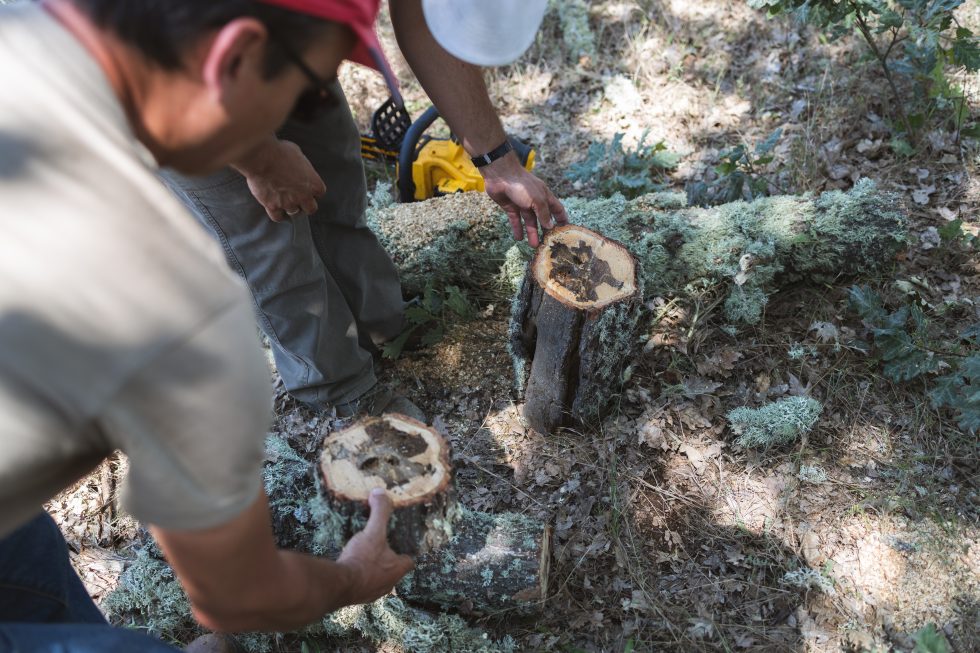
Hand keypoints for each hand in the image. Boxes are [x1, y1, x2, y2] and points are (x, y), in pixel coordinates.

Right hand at [234, 138, 325, 221]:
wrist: (262, 157)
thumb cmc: (280, 151)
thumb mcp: (298, 154)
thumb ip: (301, 166)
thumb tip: (297, 166)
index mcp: (313, 183)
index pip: (319, 193)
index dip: (313, 190)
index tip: (307, 187)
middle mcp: (303, 196)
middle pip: (310, 208)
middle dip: (305, 204)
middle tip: (299, 198)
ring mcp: (288, 203)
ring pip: (293, 213)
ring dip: (290, 207)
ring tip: (284, 200)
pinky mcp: (272, 206)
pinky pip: (277, 217)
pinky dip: (277, 214)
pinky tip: (275, 209)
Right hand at [336, 488, 413, 604]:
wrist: (340, 585)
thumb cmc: (362, 559)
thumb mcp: (373, 532)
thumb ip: (379, 512)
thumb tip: (380, 492)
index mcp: (397, 570)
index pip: (408, 561)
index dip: (404, 552)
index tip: (398, 544)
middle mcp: (388, 584)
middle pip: (394, 572)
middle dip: (387, 562)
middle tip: (379, 549)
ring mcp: (372, 593)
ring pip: (378, 580)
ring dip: (373, 571)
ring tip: (364, 558)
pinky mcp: (357, 597)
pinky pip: (362, 587)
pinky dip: (359, 578)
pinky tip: (350, 569)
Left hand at [481, 154, 568, 247]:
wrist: (501, 176)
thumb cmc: (522, 185)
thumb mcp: (537, 200)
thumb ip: (544, 214)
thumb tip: (550, 226)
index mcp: (545, 196)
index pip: (557, 209)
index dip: (561, 218)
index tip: (565, 230)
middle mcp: (535, 201)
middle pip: (542, 218)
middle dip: (545, 230)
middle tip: (547, 243)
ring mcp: (522, 204)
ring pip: (529, 221)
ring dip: (531, 233)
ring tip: (533, 245)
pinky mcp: (511, 207)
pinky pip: (516, 220)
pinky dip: (517, 229)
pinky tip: (519, 238)